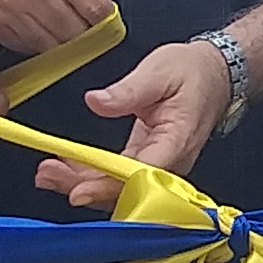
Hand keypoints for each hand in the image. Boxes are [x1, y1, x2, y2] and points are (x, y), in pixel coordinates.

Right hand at [0, 0, 118, 53]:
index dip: (103, 14)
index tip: (98, 11)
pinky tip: (35, 21)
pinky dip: (37, 41)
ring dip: (61, 38)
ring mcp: (9, 10)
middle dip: (84, 29)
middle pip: (76, 33)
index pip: (96, 8)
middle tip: (79, 17)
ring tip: (56, 18)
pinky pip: (28, 48)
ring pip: (54, 46)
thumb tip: (108, 0)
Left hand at [37, 39, 228, 207]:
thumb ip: (127, 91)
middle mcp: (171, 163)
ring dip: (82, 184)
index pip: (139, 174)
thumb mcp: (158, 72)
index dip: (107, 185)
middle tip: (48, 176)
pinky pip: (119, 178)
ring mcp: (160, 167)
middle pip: (125, 190)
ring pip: (119, 188)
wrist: (214, 74)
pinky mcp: (149, 163)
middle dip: (84, 187)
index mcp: (176, 142)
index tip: (77, 189)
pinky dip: (91, 175)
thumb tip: (97, 102)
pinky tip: (67, 168)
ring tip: (48, 175)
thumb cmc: (193, 73)